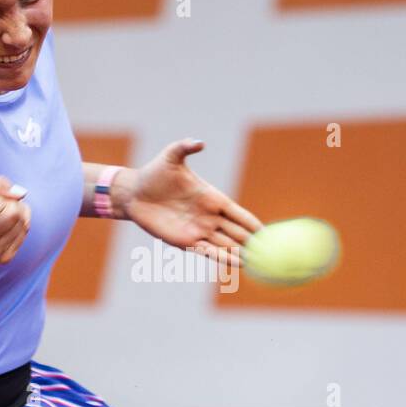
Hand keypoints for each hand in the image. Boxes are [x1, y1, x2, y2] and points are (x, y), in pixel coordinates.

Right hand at [0, 175, 30, 263]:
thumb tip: (21, 194)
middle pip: (11, 217)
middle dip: (13, 203)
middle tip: (6, 200)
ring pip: (22, 225)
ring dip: (20, 211)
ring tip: (8, 208)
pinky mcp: (4, 258)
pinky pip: (23, 234)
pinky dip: (21, 223)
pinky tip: (11, 220)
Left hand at [124, 139, 262, 265]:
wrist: (135, 192)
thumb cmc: (155, 173)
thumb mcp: (170, 157)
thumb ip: (185, 147)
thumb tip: (199, 142)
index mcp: (211, 197)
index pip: (237, 213)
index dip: (251, 222)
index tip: (266, 232)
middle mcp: (209, 216)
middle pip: (236, 232)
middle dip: (252, 242)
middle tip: (270, 253)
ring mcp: (198, 230)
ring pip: (225, 244)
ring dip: (240, 253)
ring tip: (258, 264)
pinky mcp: (185, 241)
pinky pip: (208, 252)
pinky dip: (223, 258)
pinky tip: (237, 264)